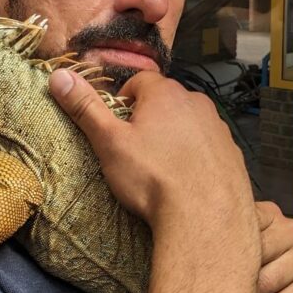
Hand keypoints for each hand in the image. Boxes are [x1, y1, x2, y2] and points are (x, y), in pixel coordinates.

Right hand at [48, 69, 257, 238]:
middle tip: (135, 152)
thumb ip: (85, 108)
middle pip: (166, 102)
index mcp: (166, 94)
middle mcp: (197, 102)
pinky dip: (196, 156)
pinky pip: (208, 147)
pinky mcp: (233, 154)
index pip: (139, 82)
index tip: (116, 129)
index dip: (123, 102)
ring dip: (174, 137)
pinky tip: (186, 181)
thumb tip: (58, 75)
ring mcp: (219, 128)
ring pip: (189, 124)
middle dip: (149, 120)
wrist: (205, 217)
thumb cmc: (152, 177)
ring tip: (161, 170)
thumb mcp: (110, 142)